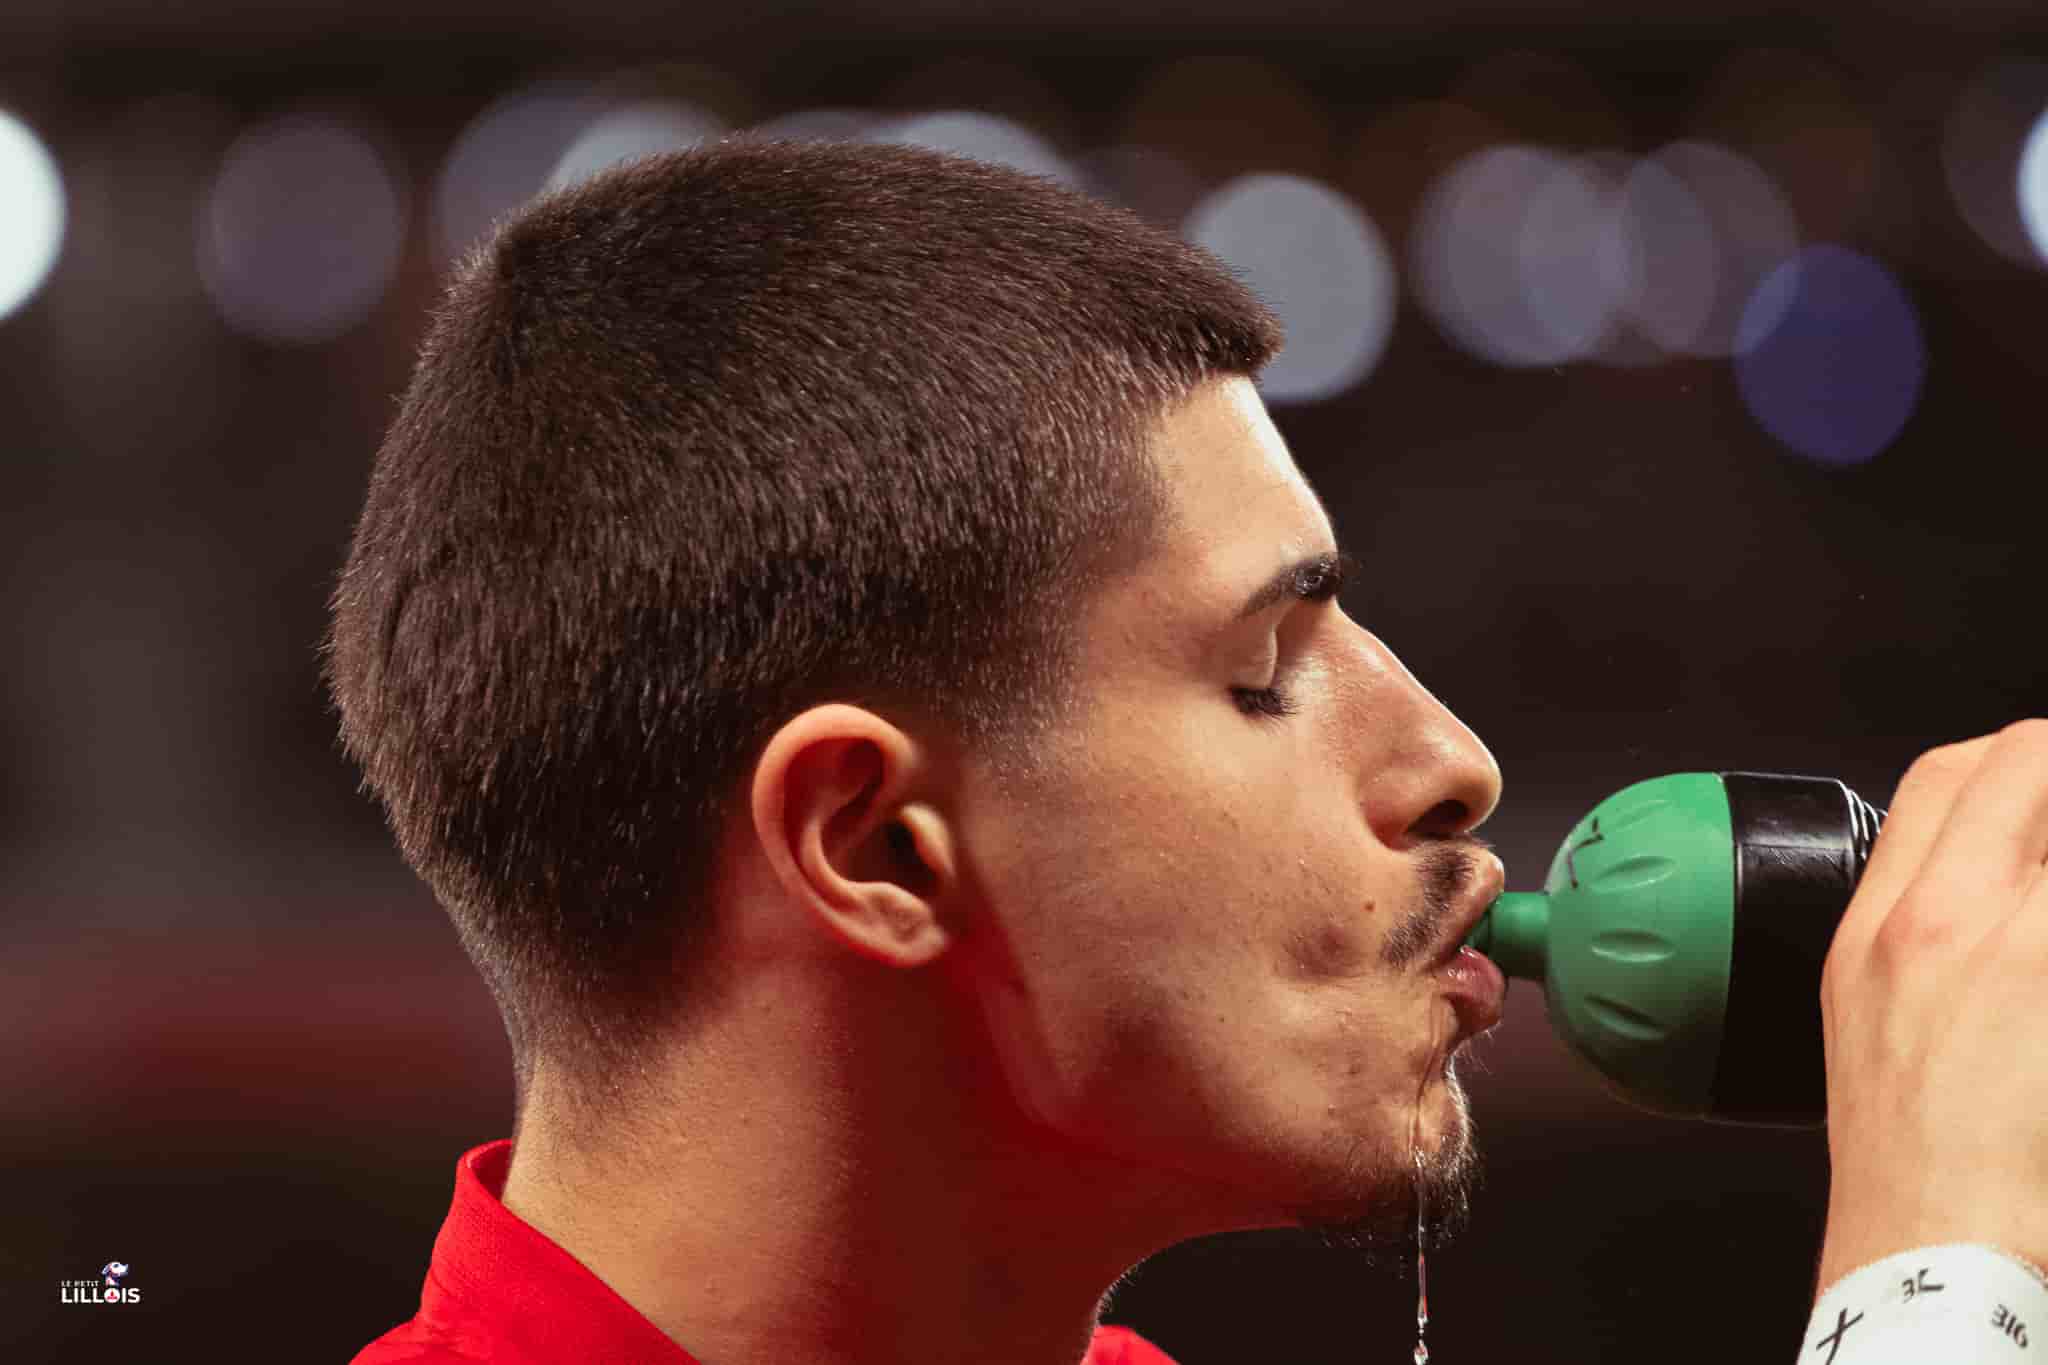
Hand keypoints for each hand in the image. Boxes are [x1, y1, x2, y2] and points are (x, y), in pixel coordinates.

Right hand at [1813, 721, 2047, 1297]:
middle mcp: (1947, 917)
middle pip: (2024, 759)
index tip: (2038, 789)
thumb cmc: (1908, 1152)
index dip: (2012, 760)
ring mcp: (2026, 948)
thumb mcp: (1867, 1009)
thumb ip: (1923, 934)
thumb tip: (1998, 886)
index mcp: (1881, 923)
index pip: (1946, 775)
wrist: (1933, 1241)